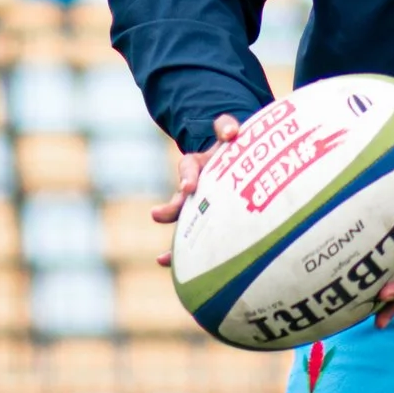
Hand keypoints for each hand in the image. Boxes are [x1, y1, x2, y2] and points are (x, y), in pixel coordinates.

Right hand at [152, 113, 240, 265]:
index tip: (188, 188)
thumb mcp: (229, 131)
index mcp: (199, 164)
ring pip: (183, 223)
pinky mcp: (205, 220)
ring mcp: (197, 205)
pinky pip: (192, 239)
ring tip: (162, 259)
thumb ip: (226, 126)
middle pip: (179, 199)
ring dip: (175, 244)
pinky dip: (181, 254)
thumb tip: (231, 132)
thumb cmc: (234, 145)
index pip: (189, 166)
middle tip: (158, 216)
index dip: (187, 176)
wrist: (235, 158)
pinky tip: (169, 266)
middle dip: (171, 209)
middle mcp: (194, 186)